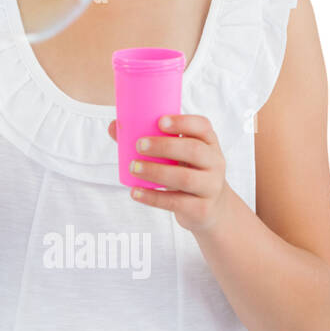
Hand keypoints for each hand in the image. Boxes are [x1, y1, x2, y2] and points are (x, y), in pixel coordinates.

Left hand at [108, 113, 232, 233]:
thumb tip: (114, 126)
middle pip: (194, 150)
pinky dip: (153, 197)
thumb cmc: (187, 172)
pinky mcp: (202, 209)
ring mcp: (211, 187)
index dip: (183, 122)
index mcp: (208, 143)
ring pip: (185, 178)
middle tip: (139, 145)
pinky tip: (135, 192)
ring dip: (156, 172)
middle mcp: (215, 163)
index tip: (160, 121)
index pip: (202, 127)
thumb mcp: (177, 155)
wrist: (210, 209)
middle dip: (164, 146)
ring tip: (133, 167)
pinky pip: (176, 202)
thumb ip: (150, 140)